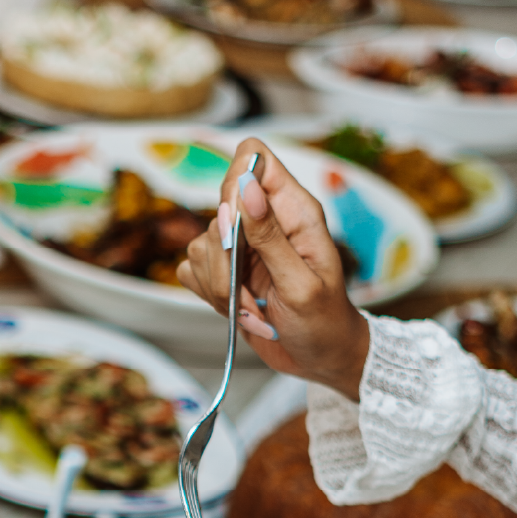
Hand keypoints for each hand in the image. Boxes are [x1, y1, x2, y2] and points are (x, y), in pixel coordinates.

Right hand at [176, 138, 370, 400]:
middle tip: (250, 293)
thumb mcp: (301, 283)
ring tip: (253, 311)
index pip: (253, 158)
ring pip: (200, 246)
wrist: (320, 359)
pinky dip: (208, 295)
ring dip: (220, 287)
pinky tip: (239, 311)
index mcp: (294, 210)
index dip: (235, 183)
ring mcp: (242, 247)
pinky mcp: (224, 271)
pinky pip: (191, 269)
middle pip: (218, 212)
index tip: (237, 227)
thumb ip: (271, 236)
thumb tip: (248, 187)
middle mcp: (265, 221)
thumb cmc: (325, 322)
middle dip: (226, 261)